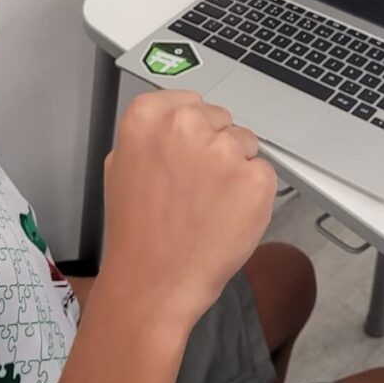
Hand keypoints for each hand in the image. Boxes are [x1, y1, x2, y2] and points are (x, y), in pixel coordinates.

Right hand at [101, 89, 276, 327]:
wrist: (153, 282)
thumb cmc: (138, 231)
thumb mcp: (121, 163)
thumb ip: (151, 131)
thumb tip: (177, 116)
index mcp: (148, 116)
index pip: (192, 100)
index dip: (192, 130)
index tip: (185, 151)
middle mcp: (186, 124)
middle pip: (221, 119)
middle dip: (215, 146)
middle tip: (195, 185)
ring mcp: (223, 151)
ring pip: (245, 143)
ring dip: (235, 168)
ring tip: (208, 203)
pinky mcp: (255, 178)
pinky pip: (262, 172)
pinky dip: (252, 193)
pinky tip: (226, 214)